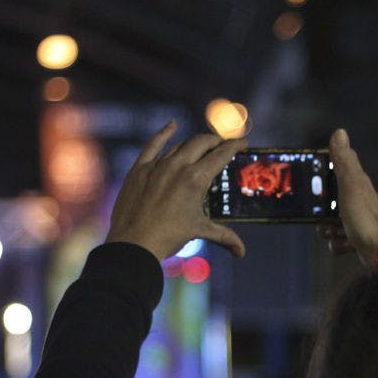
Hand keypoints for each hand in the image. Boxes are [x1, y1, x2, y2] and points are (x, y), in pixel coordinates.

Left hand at [106, 121, 247, 260]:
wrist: (134, 243)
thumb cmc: (169, 237)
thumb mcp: (199, 231)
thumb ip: (224, 237)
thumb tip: (241, 253)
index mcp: (196, 179)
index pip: (220, 155)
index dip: (234, 146)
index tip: (243, 142)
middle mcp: (178, 166)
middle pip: (202, 143)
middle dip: (216, 141)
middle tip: (223, 144)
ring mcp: (157, 166)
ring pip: (180, 145)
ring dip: (194, 144)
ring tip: (202, 146)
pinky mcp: (140, 169)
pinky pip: (153, 145)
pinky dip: (164, 133)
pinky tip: (172, 125)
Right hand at [322, 128, 377, 265]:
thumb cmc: (366, 219)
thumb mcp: (350, 186)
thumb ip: (343, 162)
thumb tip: (339, 132)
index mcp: (356, 183)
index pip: (335, 170)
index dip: (320, 175)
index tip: (311, 185)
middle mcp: (357, 199)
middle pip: (328, 200)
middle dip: (320, 210)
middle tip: (322, 217)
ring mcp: (357, 219)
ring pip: (330, 221)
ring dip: (327, 230)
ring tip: (334, 233)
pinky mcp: (357, 238)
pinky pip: (337, 239)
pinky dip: (337, 244)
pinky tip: (344, 245)